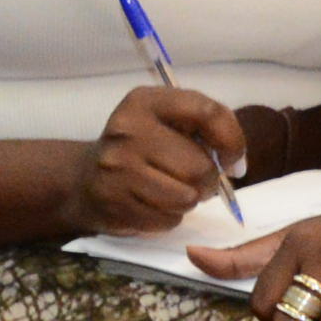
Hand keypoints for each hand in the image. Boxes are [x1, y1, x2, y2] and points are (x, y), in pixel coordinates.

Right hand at [60, 83, 246, 236]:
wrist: (85, 178)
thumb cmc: (144, 148)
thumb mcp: (170, 120)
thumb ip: (209, 127)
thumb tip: (235, 165)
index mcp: (146, 102)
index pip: (208, 113)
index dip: (231, 140)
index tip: (229, 157)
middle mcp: (127, 130)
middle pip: (199, 167)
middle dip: (208, 179)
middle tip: (195, 179)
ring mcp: (116, 168)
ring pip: (185, 197)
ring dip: (188, 200)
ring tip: (172, 190)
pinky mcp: (112, 202)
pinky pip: (167, 219)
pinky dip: (169, 216)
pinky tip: (152, 203)